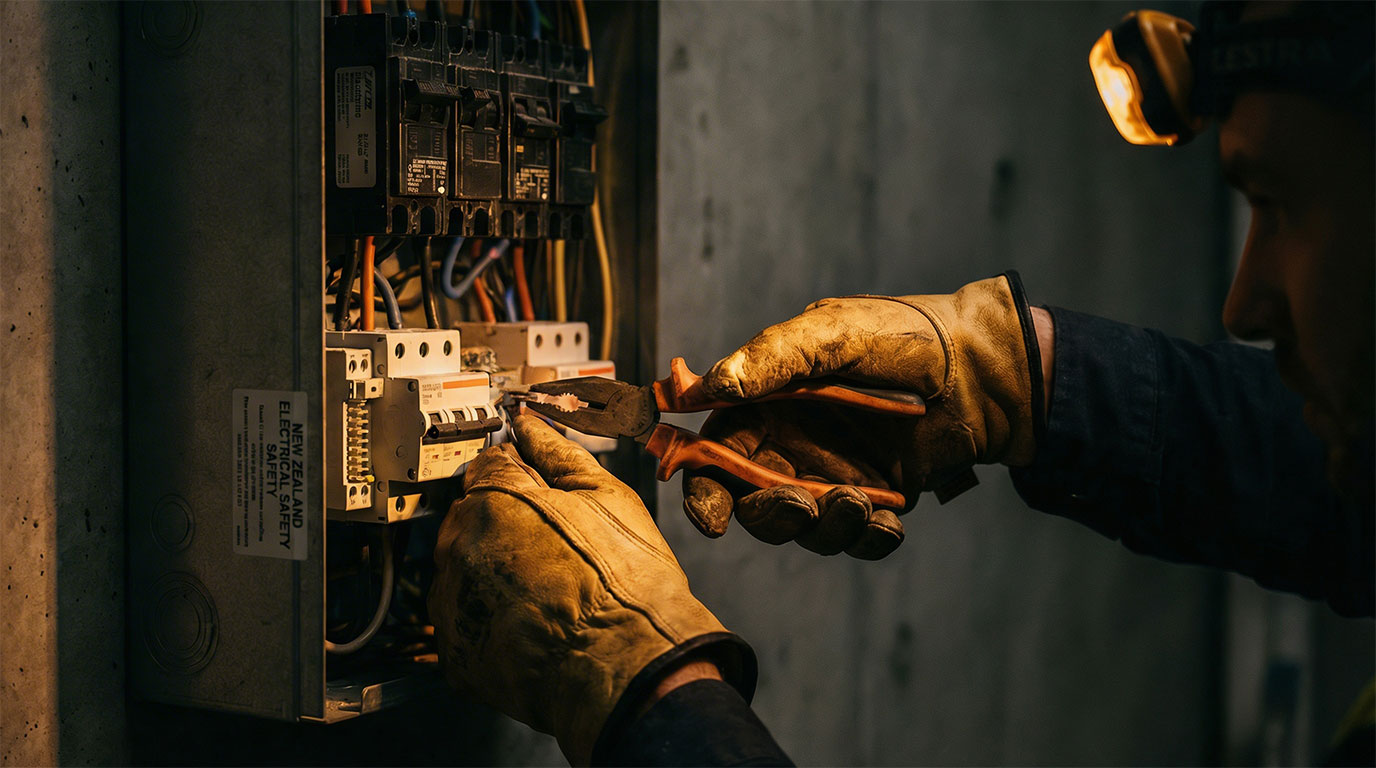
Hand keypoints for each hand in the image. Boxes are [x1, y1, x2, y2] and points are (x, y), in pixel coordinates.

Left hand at [428, 414, 754, 765]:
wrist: (631, 667)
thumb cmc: (626, 584)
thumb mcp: (605, 496)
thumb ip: (558, 453)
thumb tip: (534, 427)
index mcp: (494, 500)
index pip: (489, 464)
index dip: (521, 473)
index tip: (540, 489)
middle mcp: (460, 548)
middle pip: (471, 517)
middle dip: (505, 522)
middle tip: (555, 546)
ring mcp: (454, 605)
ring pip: (465, 570)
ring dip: (495, 571)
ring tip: (550, 590)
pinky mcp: (457, 655)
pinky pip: (466, 622)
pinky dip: (490, 619)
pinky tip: (534, 622)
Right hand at [682, 273, 1045, 558]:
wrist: (984, 367)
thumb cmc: (905, 336)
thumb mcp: (833, 333)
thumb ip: (772, 359)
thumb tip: (711, 383)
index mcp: (768, 404)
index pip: (713, 454)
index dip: (701, 490)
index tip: (712, 519)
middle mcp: (791, 444)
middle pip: (751, 503)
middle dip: (771, 516)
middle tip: (803, 505)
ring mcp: (834, 475)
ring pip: (804, 528)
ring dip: (824, 528)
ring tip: (860, 504)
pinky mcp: (877, 500)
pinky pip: (858, 538)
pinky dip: (868, 540)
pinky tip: (889, 525)